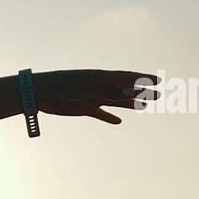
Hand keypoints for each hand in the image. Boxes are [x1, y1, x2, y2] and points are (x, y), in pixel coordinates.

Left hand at [34, 69, 159, 124]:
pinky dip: (109, 117)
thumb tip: (125, 93)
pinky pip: (100, 113)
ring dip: (130, 104)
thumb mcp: (87, 86)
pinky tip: (118, 122)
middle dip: (141, 92)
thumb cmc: (62, 85)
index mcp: (102, 77)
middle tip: (158, 95)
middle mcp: (100, 86)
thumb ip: (106, 89)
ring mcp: (93, 97)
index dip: (143, 78)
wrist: (39, 93)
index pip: (127, 77)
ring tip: (144, 106)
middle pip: (125, 90)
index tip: (158, 80)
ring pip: (116, 101)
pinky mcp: (84, 109)